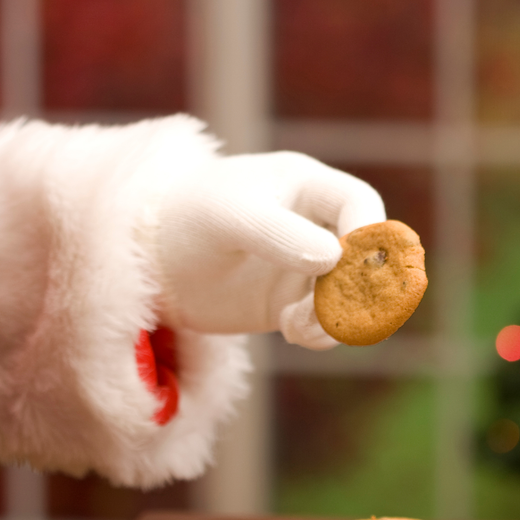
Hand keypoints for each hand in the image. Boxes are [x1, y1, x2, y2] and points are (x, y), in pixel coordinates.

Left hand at [153, 152, 385, 349]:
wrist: (148, 263)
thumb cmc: (186, 219)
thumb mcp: (228, 217)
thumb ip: (278, 233)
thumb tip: (335, 258)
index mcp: (306, 185)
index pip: (362, 204)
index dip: (366, 236)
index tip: (344, 268)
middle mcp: (316, 224)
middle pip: (371, 255)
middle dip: (357, 287)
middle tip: (327, 311)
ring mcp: (309, 266)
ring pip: (356, 295)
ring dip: (339, 318)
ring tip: (297, 328)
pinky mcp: (294, 303)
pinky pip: (332, 324)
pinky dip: (323, 334)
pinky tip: (290, 332)